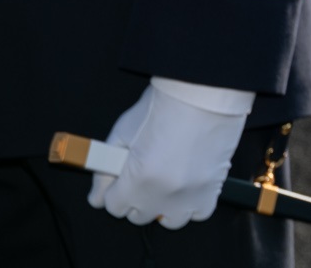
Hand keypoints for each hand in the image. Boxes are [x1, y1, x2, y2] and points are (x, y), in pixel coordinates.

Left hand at [87, 78, 254, 228]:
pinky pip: (199, 213)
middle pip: (139, 215)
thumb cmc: (163, 105)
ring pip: (169, 220)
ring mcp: (190, 193)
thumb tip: (97, 197)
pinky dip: (192, 204)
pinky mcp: (213, 187)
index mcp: (137, 179)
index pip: (113, 206)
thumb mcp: (122, 132)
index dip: (114, 190)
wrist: (203, 91)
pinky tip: (188, 184)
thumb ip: (104, 169)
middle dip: (136, 197)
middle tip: (144, 174)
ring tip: (167, 182)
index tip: (121, 179)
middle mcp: (163, 193)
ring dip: (163, 205)